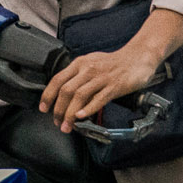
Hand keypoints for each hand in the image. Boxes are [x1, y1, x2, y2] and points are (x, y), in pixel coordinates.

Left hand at [41, 34, 171, 127]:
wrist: (138, 57)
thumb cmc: (114, 63)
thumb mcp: (91, 63)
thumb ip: (78, 76)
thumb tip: (65, 93)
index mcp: (80, 63)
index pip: (57, 79)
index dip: (48, 95)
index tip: (43, 108)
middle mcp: (88, 69)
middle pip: (66, 90)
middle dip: (58, 109)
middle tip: (57, 122)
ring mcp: (101, 78)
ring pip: (79, 96)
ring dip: (70, 113)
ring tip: (67, 126)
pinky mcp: (114, 86)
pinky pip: (98, 99)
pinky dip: (87, 109)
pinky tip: (81, 117)